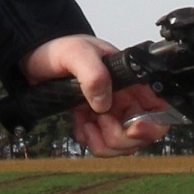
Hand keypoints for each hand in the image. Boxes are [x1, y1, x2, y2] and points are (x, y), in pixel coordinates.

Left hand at [21, 34, 169, 157]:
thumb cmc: (59, 48)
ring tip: (86, 124)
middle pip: (142, 135)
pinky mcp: (95, 122)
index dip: (153, 124)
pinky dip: (90, 140)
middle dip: (122, 138)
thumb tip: (103, 104)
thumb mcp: (76, 54)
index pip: (160, 108)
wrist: (33, 57)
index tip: (132, 127)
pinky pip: (102, 144)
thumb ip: (93, 74)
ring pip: (122, 145)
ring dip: (104, 142)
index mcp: (130, 81)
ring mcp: (111, 113)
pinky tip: (79, 124)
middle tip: (101, 122)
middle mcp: (126, 99)